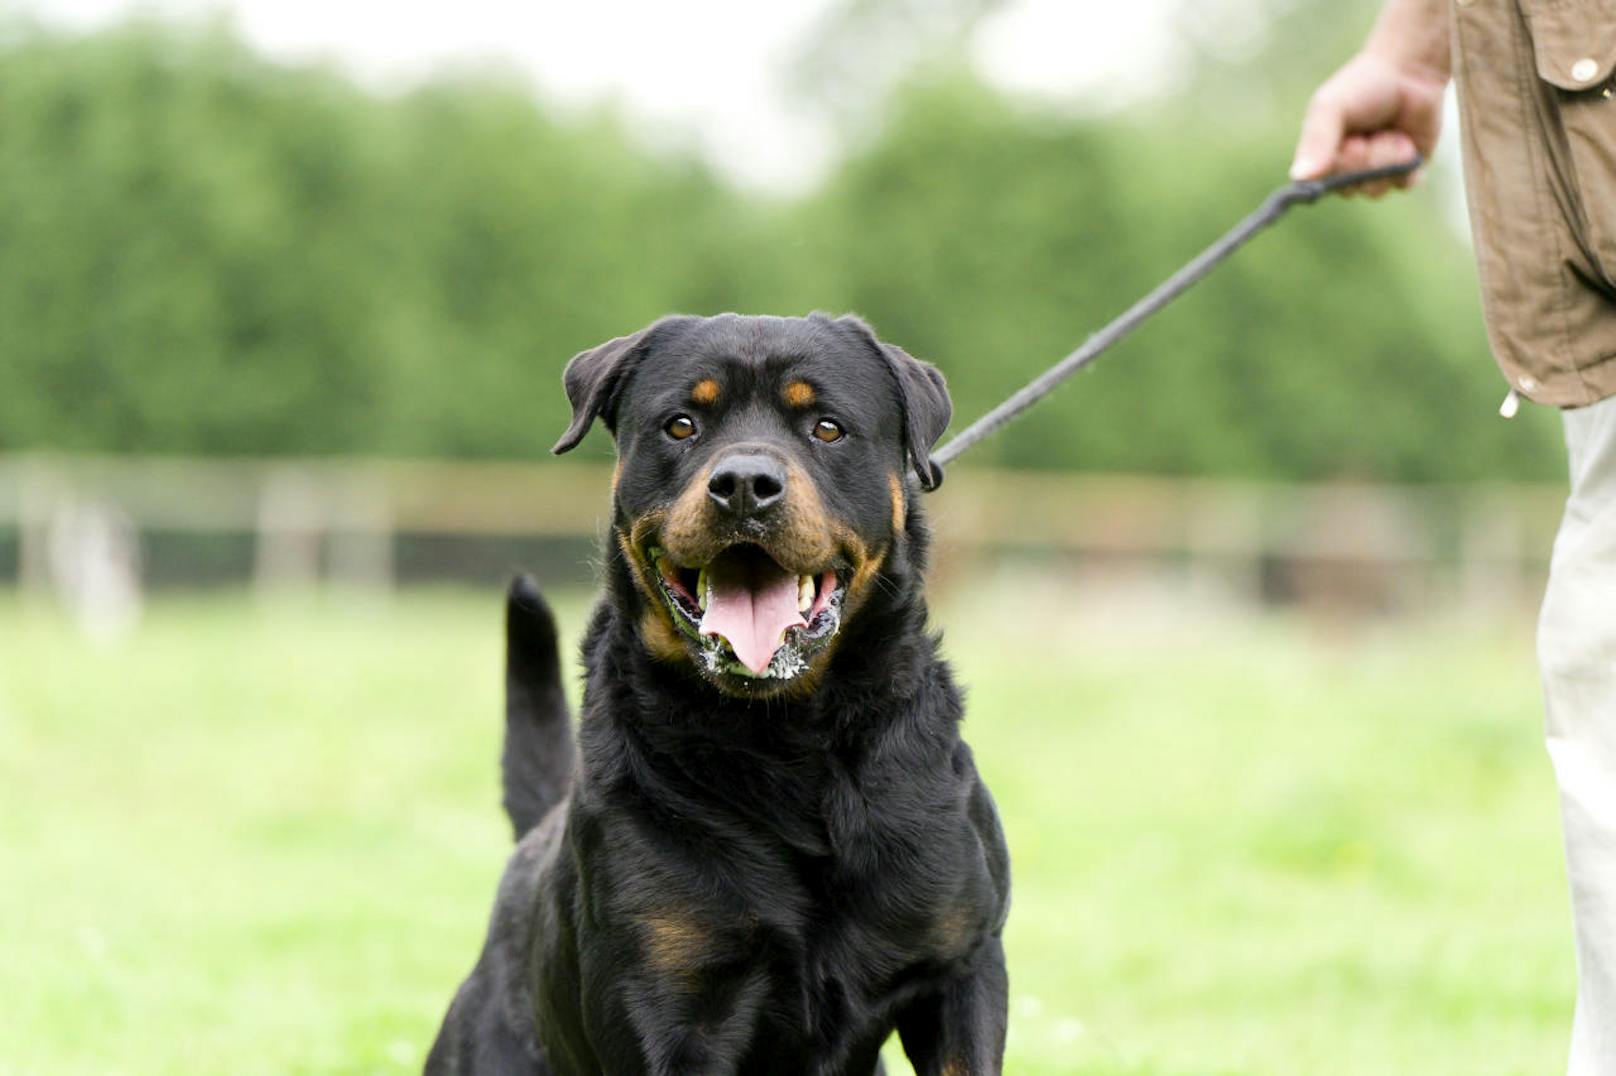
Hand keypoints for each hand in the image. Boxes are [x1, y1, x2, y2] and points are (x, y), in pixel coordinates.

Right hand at [1290, 51, 1445, 196]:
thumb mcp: (1331, 107)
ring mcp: (1376, 173)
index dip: (1338, 166)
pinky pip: (1403, 185)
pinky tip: (1407, 142)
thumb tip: (1299, 177)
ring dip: (1387, 158)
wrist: (1410, 70)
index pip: (1320, 184)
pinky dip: (1407, 165)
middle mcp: (1345, 170)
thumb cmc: (1363, 86)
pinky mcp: (1405, 171)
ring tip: (1390, 132)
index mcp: (1320, 157)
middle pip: (1351, 188)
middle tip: (1369, 133)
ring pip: (1376, 189)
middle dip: (1364, 159)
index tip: (1350, 142)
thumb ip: (1316, 141)